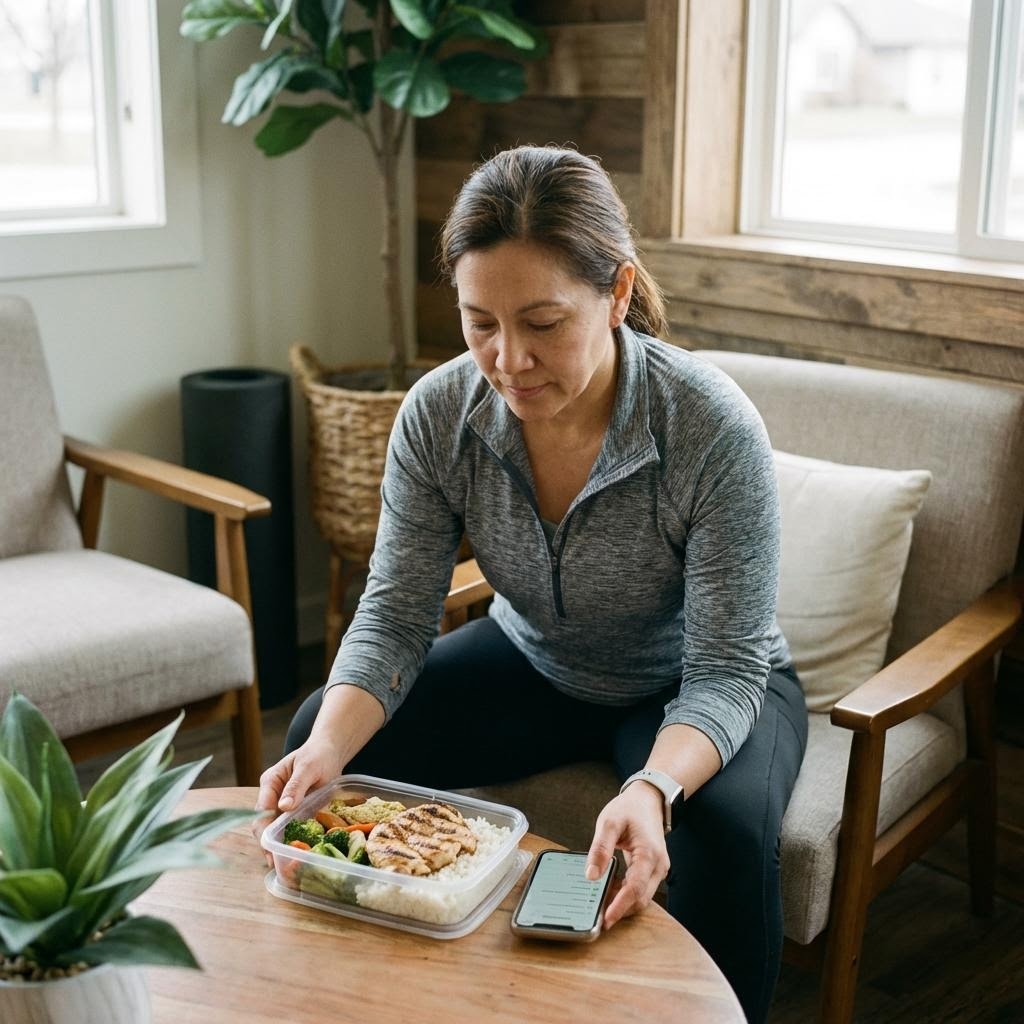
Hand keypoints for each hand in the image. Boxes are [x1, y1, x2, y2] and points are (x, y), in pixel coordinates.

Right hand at [253, 735, 345, 866]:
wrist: (330, 751)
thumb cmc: (318, 754)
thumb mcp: (308, 767)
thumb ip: (296, 785)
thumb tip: (282, 807)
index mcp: (270, 782)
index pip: (261, 810)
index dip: (264, 830)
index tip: (270, 848)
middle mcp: (271, 795)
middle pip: (263, 824)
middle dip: (268, 843)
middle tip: (276, 862)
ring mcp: (281, 804)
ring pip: (274, 829)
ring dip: (278, 844)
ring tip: (285, 864)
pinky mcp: (294, 811)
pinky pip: (289, 828)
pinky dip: (291, 840)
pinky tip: (298, 853)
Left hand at [585, 782, 669, 929]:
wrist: (648, 799)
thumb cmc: (630, 808)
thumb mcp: (609, 822)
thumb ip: (600, 848)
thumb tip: (591, 875)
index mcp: (649, 854)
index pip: (635, 889)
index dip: (619, 906)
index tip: (605, 920)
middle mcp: (658, 866)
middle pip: (640, 899)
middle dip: (620, 910)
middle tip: (596, 916)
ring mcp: (658, 869)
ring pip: (642, 897)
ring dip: (623, 903)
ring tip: (600, 904)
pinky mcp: (653, 870)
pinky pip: (641, 888)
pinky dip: (626, 894)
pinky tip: (610, 891)